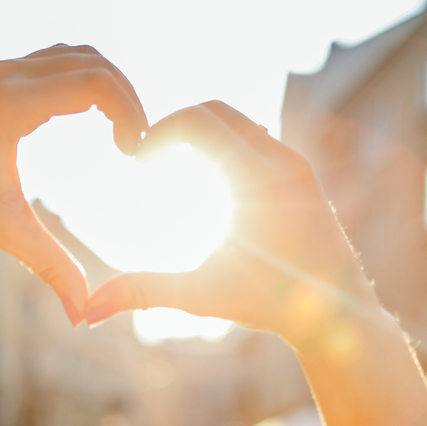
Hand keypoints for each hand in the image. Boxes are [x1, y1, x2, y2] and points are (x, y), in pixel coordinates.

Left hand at [0, 44, 147, 323]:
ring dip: (111, 86)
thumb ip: (51, 268)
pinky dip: (90, 79)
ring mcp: (5, 67)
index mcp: (12, 106)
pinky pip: (62, 59)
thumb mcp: (6, 231)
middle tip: (138, 144)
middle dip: (128, 99)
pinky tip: (99, 116)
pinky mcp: (4, 70)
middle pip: (94, 63)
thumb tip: (84, 317)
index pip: (93, 82)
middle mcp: (9, 75)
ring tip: (125, 129)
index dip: (129, 110)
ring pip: (80, 55)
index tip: (136, 149)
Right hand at [84, 101, 380, 345]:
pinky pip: (254, 136)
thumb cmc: (273, 306)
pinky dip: (223, 143)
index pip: (198, 121)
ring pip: (237, 120)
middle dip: (174, 125)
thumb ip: (144, 293)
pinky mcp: (299, 173)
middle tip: (146, 157)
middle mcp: (281, 161)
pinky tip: (202, 177)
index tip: (136, 160)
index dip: (158, 132)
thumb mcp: (202, 296)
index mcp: (258, 179)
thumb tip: (87, 312)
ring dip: (199, 132)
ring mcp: (294, 163)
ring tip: (168, 164)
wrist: (339, 316)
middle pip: (215, 109)